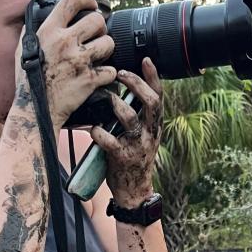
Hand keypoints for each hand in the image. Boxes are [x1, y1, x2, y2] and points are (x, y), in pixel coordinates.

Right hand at [14, 0, 116, 130]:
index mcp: (49, 31)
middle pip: (97, 21)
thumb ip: (34, 30)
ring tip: (99, 56)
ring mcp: (79, 61)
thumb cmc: (27, 81)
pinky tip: (99, 77)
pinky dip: (108, 75)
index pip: (72, 0)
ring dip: (106, 50)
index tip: (93, 5)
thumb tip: (38, 14)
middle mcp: (65, 42)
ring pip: (108, 43)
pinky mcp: (89, 80)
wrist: (35, 111)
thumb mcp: (24, 48)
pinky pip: (111, 70)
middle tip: (97, 36)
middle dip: (101, 28)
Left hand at [89, 59, 163, 207]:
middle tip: (120, 73)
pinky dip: (99, 133)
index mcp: (155, 126)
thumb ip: (137, 116)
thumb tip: (122, 91)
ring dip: (117, 105)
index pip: (159, 96)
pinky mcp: (122, 158)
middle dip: (136, 84)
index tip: (146, 59)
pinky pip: (110, 141)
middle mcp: (150, 133)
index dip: (154, 77)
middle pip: (151, 103)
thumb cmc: (133, 158)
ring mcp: (137, 146)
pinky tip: (92, 128)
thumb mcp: (142, 135)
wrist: (134, 191)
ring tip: (107, 98)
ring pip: (130, 119)